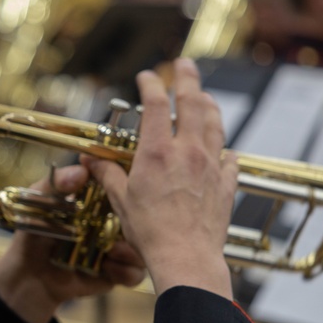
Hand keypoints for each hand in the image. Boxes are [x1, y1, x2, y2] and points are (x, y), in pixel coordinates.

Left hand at [0, 164, 145, 322]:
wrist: (28, 274)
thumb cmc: (34, 232)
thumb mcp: (39, 200)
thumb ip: (57, 183)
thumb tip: (82, 171)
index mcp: (100, 200)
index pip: (124, 187)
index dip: (130, 185)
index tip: (128, 185)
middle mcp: (114, 222)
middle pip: (141, 217)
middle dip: (139, 219)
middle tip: (124, 221)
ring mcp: (118, 249)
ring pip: (144, 246)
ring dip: (133, 248)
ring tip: (113, 249)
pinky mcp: (116, 274)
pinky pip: (135, 273)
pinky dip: (126, 270)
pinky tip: (107, 266)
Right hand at [84, 59, 237, 298]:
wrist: (186, 257)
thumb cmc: (150, 232)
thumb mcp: (121, 200)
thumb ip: (108, 175)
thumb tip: (92, 162)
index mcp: (157, 152)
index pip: (154, 103)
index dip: (150, 84)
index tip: (146, 76)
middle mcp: (188, 151)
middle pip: (192, 102)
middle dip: (187, 78)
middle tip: (184, 64)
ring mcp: (211, 166)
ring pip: (215, 124)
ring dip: (209, 105)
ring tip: (205, 96)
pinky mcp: (226, 184)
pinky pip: (230, 158)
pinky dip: (225, 148)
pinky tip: (223, 148)